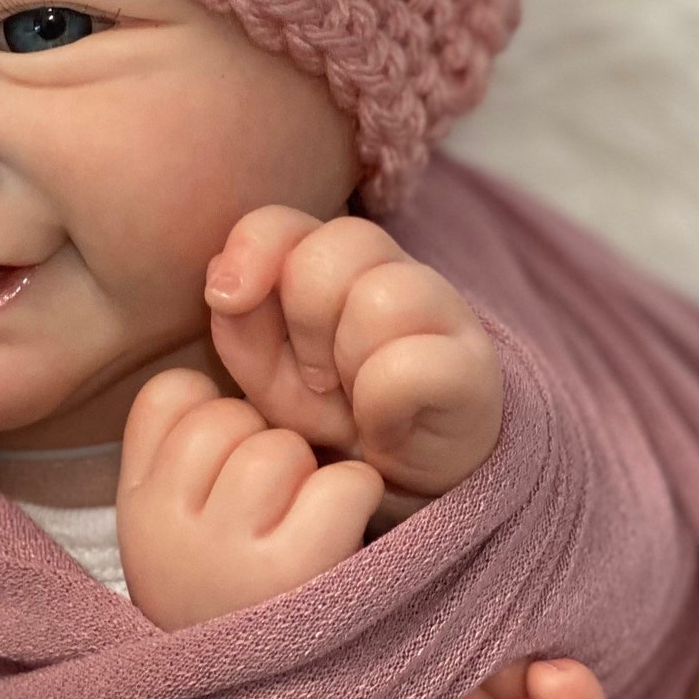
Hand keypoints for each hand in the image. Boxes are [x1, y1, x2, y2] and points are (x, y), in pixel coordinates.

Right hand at [116, 367, 384, 630]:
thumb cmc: (223, 607)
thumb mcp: (166, 532)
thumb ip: (176, 453)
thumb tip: (227, 363)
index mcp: (135, 506)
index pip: (172, 393)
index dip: (214, 416)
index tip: (226, 472)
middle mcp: (168, 526)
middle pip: (231, 417)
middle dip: (266, 451)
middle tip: (272, 516)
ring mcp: (227, 550)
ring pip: (283, 447)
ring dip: (310, 479)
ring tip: (303, 534)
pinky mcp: (295, 572)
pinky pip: (343, 483)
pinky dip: (357, 503)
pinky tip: (339, 543)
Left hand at [202, 206, 502, 503]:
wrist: (403, 478)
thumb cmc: (332, 413)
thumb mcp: (269, 374)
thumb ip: (239, 325)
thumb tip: (225, 285)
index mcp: (335, 260)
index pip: (287, 220)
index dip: (252, 249)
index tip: (226, 299)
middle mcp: (394, 268)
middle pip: (335, 246)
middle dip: (306, 319)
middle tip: (316, 376)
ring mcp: (443, 309)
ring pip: (381, 297)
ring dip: (349, 361)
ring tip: (353, 400)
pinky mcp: (473, 365)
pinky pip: (409, 365)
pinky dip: (383, 406)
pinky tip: (386, 426)